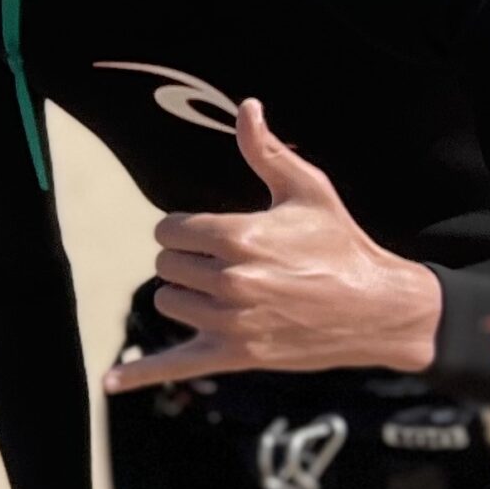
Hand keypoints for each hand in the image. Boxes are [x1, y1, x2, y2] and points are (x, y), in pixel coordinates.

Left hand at [105, 100, 441, 395]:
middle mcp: (230, 280)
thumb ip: (265, 151)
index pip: (168, 230)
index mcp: (239, 237)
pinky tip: (110, 381)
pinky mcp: (235, 354)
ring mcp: (230, 321)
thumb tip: (247, 107)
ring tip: (229, 291)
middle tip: (230, 262)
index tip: (213, 233)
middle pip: (165, 265)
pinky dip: (141, 374)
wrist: (379, 309)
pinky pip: (175, 365)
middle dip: (189, 260)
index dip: (187, 229)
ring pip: (168, 301)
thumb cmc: (341, 244)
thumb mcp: (307, 191)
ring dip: (187, 295)